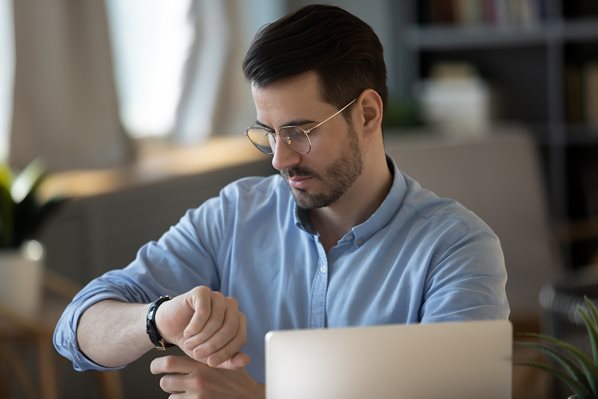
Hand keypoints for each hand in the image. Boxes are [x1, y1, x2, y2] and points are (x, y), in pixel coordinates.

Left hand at [150, 355, 264, 398]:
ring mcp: (197, 396)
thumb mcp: (229, 362)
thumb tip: (210, 336)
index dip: (157, 365)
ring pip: (171, 396)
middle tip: (167, 380)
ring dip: (175, 394)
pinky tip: (190, 398)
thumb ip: (216, 352)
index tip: (154, 367)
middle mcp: (197, 380)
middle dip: (165, 381)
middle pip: (165, 381)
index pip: (169, 363)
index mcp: (202, 364)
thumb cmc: (239, 381)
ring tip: (184, 392)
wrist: (249, 398)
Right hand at [156, 286, 249, 367]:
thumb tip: (246, 360)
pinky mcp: (202, 291)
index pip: (240, 337)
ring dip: (201, 337)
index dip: (226, 352)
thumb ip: (229, 360)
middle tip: (197, 354)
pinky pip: (204, 312)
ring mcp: (217, 296)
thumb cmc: (194, 341)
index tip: (211, 362)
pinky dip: (194, 327)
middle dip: (213, 345)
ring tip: (190, 344)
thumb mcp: (211, 356)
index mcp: (238, 319)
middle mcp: (230, 305)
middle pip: (230, 328)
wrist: (170, 328)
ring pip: (217, 320)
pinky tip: (187, 332)